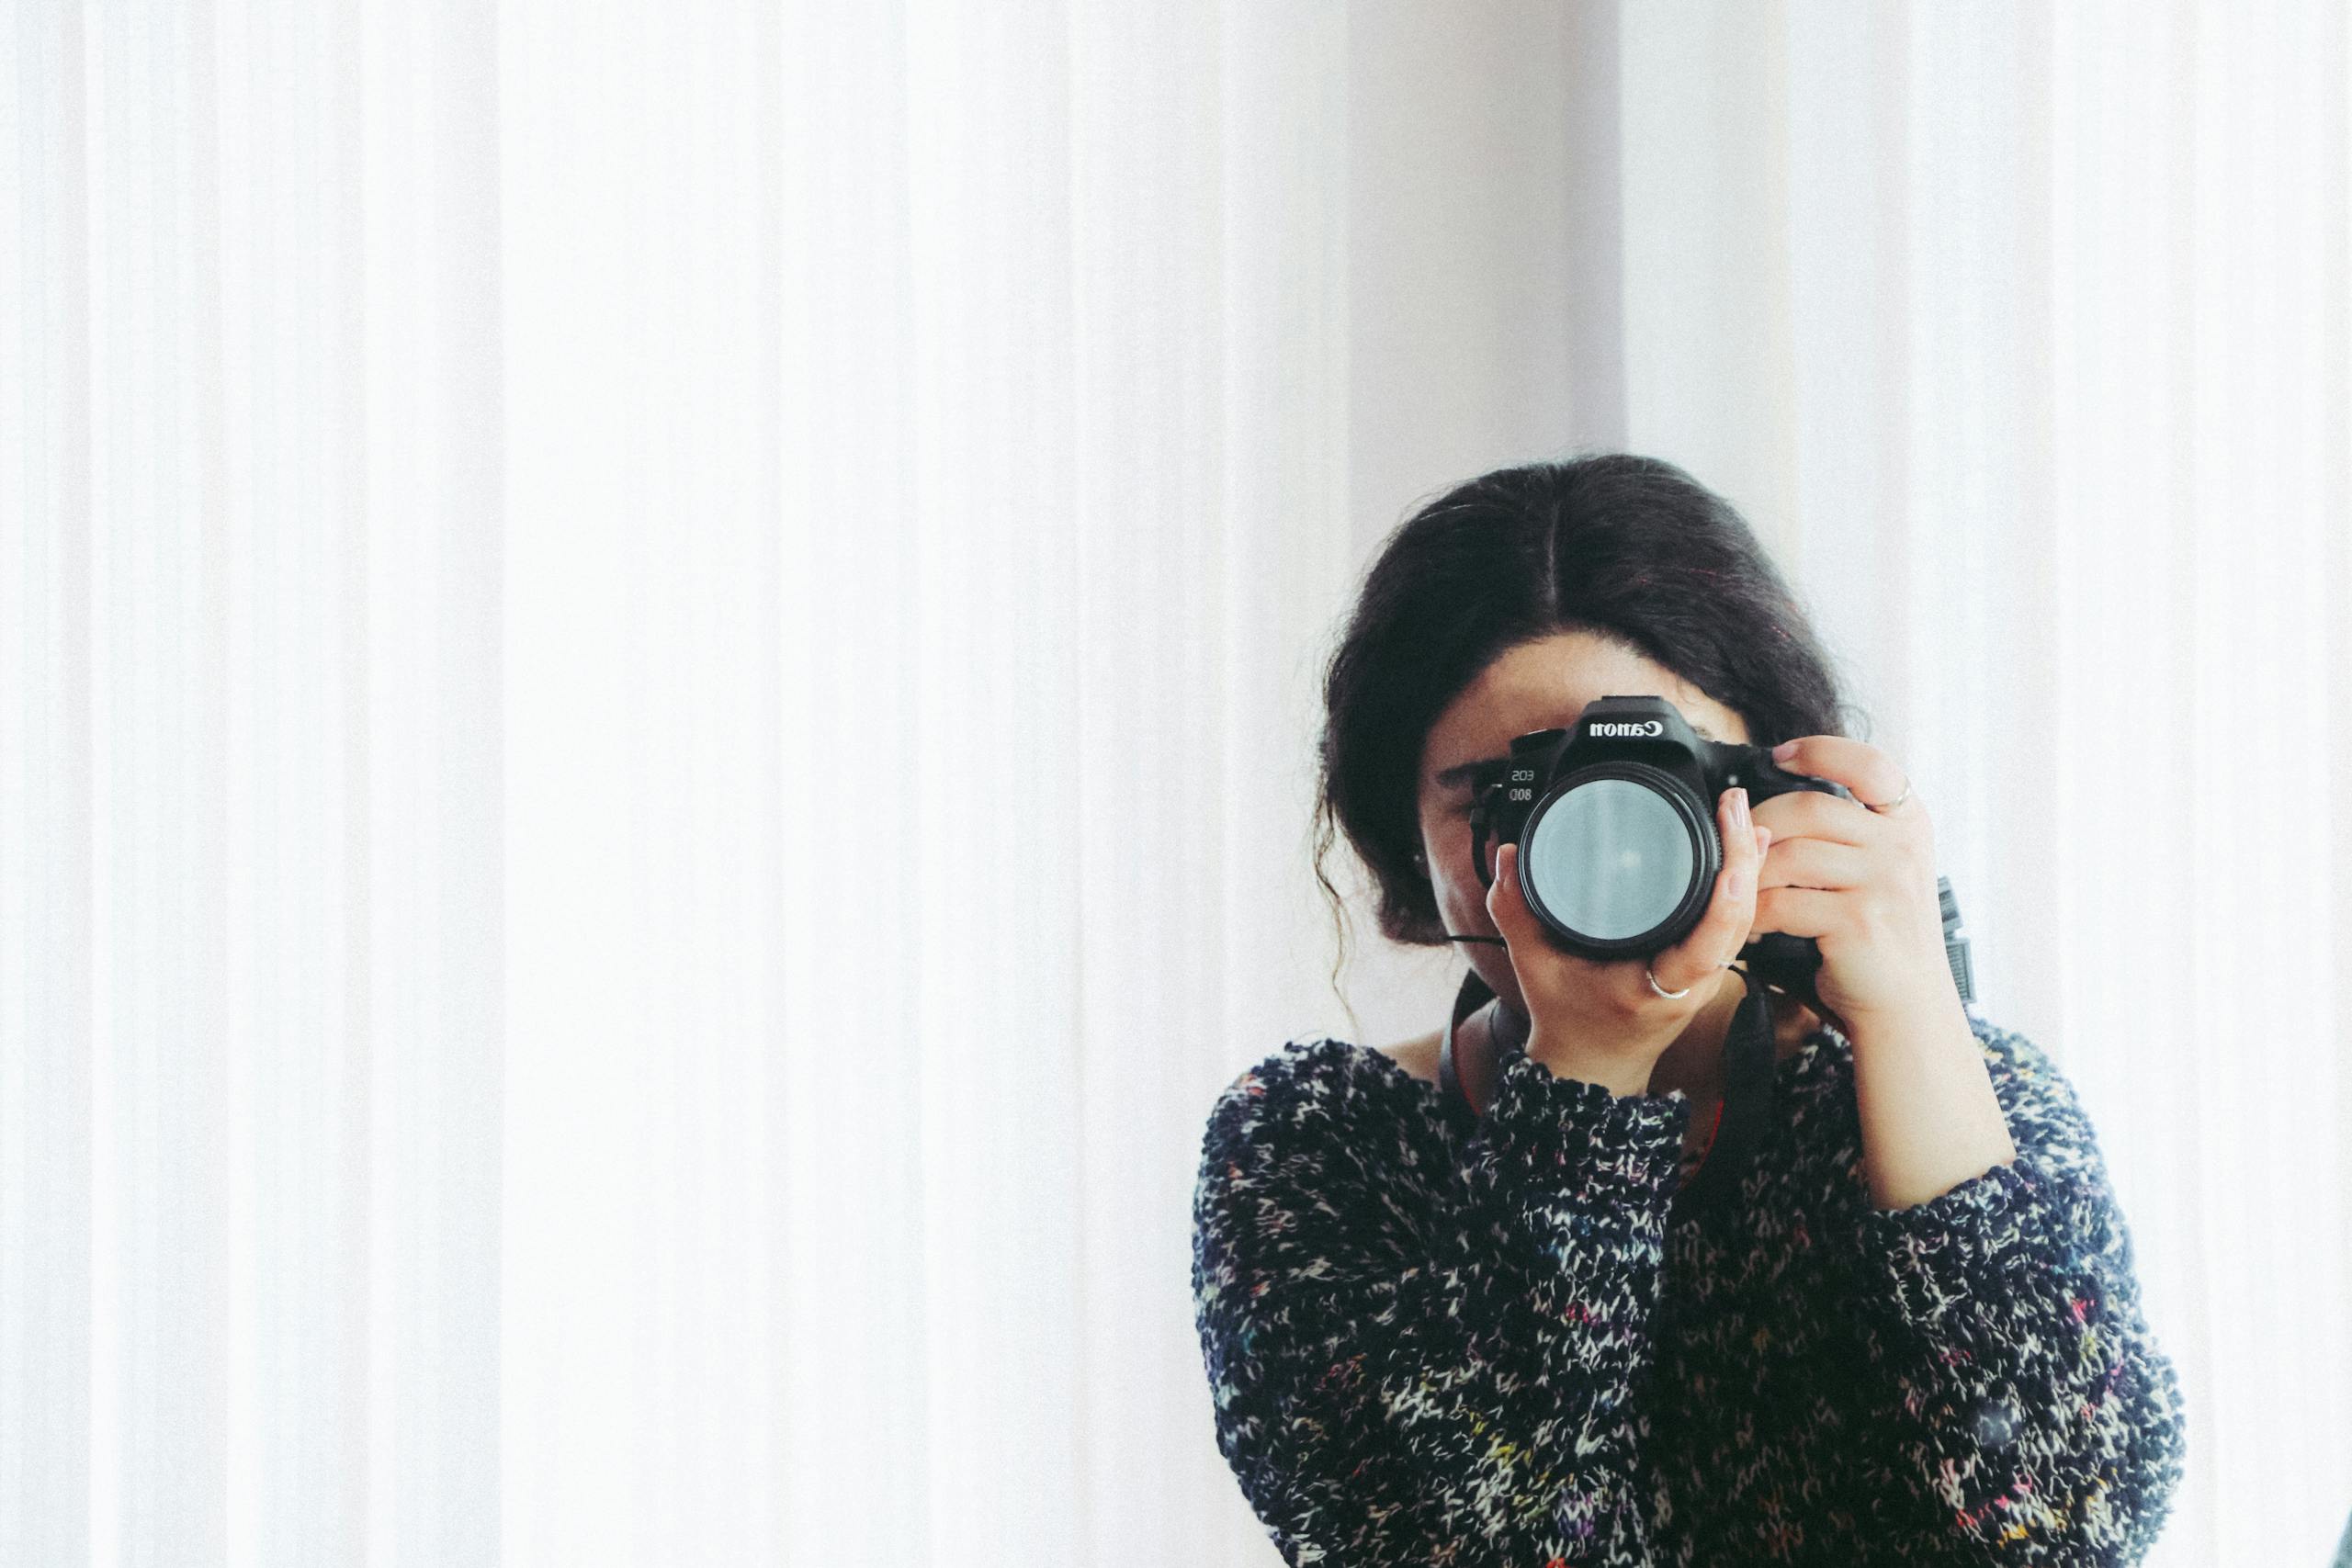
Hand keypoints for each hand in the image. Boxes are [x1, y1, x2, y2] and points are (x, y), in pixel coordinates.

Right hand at [1485, 785, 1772, 1092]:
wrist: (1592, 1065)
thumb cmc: (1567, 1020)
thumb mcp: (1532, 966)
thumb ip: (1515, 910)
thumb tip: (1508, 858)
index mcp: (1652, 989)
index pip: (1703, 949)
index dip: (1723, 905)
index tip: (1729, 861)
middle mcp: (1689, 984)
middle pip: (1736, 921)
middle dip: (1741, 859)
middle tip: (1731, 805)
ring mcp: (1703, 977)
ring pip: (1743, 919)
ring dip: (1747, 864)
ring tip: (1740, 812)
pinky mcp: (1705, 966)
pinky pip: (1735, 922)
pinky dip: (1743, 881)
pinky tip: (1748, 844)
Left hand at [1748, 736, 1954, 1036]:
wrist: (1908, 1003)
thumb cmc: (1883, 931)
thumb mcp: (1886, 866)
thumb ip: (1849, 828)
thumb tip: (1769, 793)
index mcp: (1909, 822)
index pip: (1869, 765)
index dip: (1820, 751)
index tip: (1779, 755)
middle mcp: (1902, 847)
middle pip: (1809, 808)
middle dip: (1760, 823)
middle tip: (1740, 845)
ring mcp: (1883, 884)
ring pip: (1788, 855)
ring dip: (1752, 874)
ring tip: (1743, 890)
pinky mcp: (1857, 922)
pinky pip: (1782, 903)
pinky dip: (1756, 913)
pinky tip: (1752, 924)